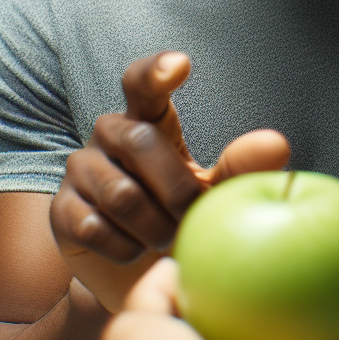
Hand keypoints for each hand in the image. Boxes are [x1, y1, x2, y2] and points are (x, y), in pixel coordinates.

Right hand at [51, 51, 290, 311]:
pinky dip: (126, 249)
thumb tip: (277, 143)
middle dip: (176, 187)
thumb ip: (240, 167)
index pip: (142, 83)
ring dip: (154, 226)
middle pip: (140, 140)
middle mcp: (109, 134)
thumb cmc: (181, 216)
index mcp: (147, 119)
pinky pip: (96, 227)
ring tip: (166, 239)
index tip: (181, 64)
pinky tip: (134, 251)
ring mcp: (81, 169)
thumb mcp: (215, 191)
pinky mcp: (62, 210)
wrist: (141, 275)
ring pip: (121, 193)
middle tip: (192, 218)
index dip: (156, 71)